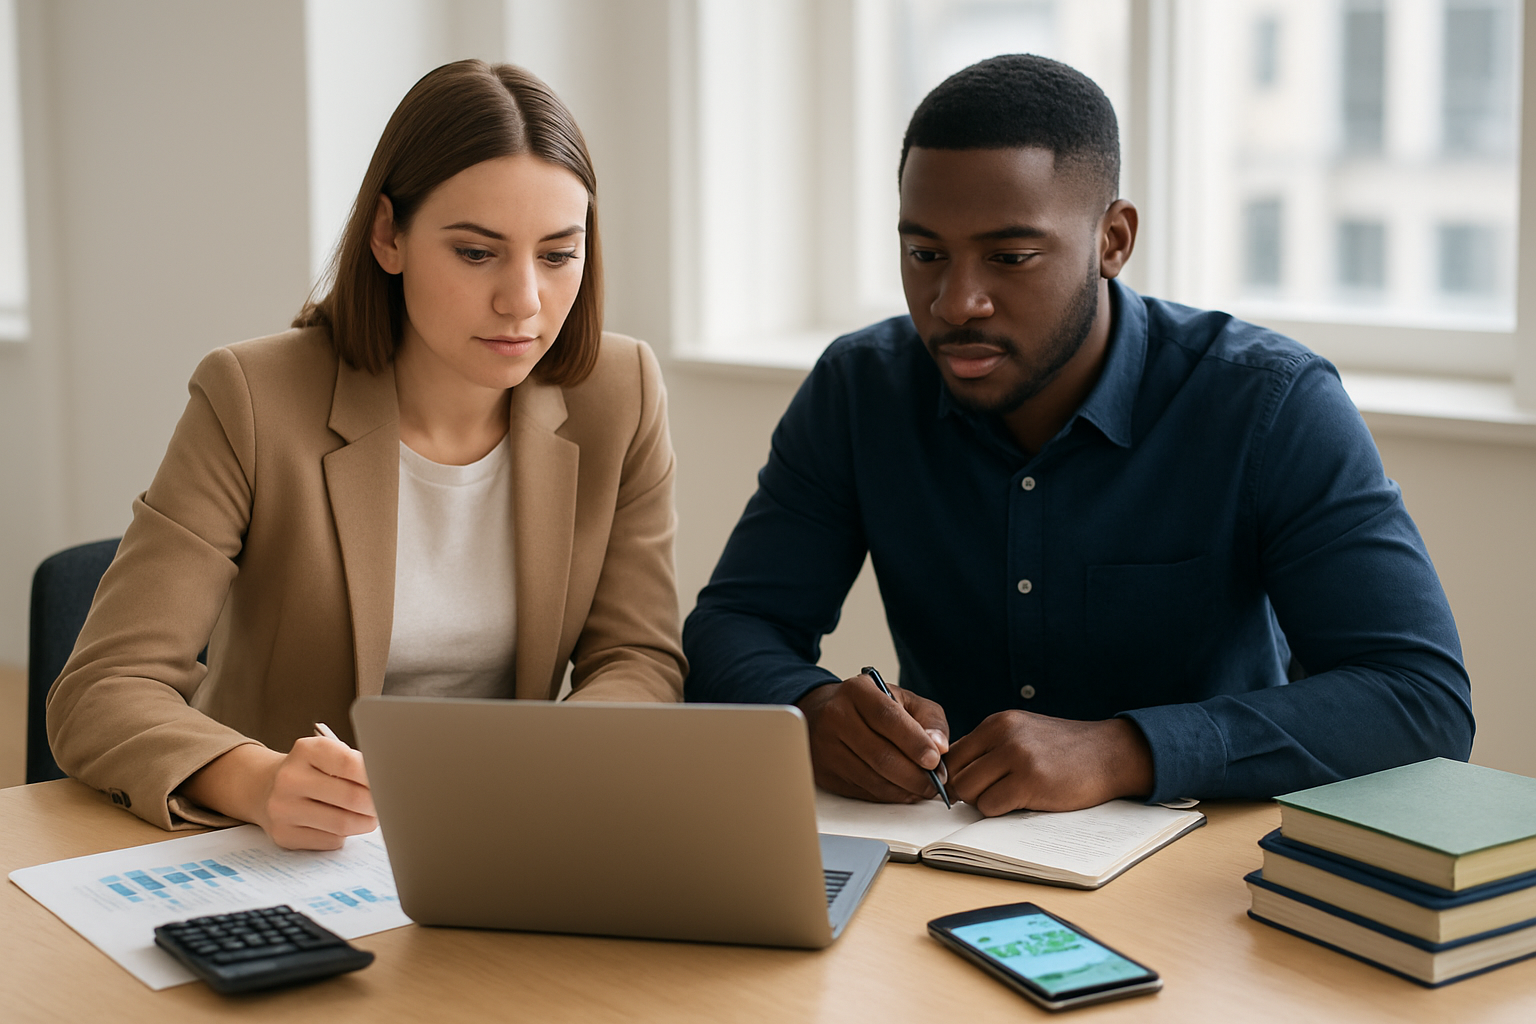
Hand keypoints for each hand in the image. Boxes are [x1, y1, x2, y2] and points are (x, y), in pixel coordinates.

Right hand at [181, 738, 376, 849]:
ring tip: (370, 816)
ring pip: (343, 824)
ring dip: (365, 823)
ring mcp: (283, 809)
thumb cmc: (310, 770)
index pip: (352, 764)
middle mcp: (289, 778)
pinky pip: (330, 840)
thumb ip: (356, 764)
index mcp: (306, 750)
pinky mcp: (283, 835)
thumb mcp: (328, 754)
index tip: (391, 783)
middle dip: (377, 804)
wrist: (264, 788)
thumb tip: (390, 785)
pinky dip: (344, 835)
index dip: (377, 777)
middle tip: (386, 804)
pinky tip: (342, 824)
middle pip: (352, 798)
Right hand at [796, 673, 949, 802]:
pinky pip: (861, 790)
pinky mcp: (824, 771)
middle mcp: (836, 716)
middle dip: (913, 775)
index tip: (935, 760)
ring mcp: (826, 746)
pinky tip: (902, 791)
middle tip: (934, 783)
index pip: (887, 718)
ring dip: (902, 789)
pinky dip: (887, 795)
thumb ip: (930, 720)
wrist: (825, 712)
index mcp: (858, 691)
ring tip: (922, 789)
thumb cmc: (872, 706)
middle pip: (879, 754)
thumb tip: (939, 747)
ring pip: (871, 777)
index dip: (914, 742)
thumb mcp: (905, 700)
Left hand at [944, 711, 1153, 815]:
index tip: (971, 787)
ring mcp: (1017, 757)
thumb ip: (989, 747)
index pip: (953, 754)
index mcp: (997, 722)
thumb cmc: (1062, 749)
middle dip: (968, 793)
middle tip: (992, 796)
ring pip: (969, 792)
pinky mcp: (1031, 782)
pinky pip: (991, 806)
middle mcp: (1003, 735)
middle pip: (957, 775)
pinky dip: (999, 812)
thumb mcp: (1022, 733)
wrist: (1108, 753)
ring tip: (1009, 797)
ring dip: (983, 803)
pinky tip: (1021, 803)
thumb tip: (951, 775)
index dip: (956, 776)